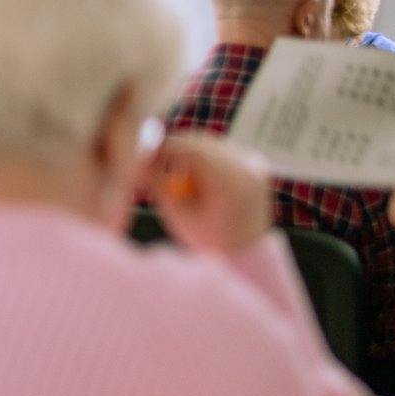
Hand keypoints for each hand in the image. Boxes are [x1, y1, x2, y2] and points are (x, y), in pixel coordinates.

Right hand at [147, 134, 273, 254]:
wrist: (246, 253)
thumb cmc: (209, 240)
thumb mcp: (178, 214)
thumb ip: (158, 184)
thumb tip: (138, 162)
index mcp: (230, 183)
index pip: (192, 150)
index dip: (165, 147)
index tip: (146, 153)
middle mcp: (247, 168)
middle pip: (202, 142)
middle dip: (175, 147)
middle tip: (153, 158)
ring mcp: (254, 164)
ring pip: (213, 143)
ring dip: (190, 150)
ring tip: (172, 168)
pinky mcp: (256, 164)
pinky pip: (225, 150)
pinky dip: (206, 155)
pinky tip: (194, 171)